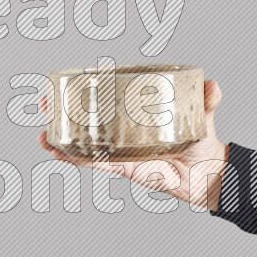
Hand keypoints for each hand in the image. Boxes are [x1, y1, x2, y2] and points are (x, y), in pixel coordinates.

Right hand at [37, 79, 228, 210]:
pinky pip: (98, 163)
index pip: (108, 96)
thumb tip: (214, 86)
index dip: (84, 89)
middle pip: (88, 118)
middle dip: (63, 112)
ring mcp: (123, 148)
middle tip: (45, 106)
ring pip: (86, 144)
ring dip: (63, 140)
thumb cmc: (203, 141)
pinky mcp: (126, 167)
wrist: (210, 173)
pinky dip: (79, 160)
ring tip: (43, 137)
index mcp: (137, 112)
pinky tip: (61, 156)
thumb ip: (207, 100)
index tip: (62, 82)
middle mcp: (125, 129)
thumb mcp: (203, 115)